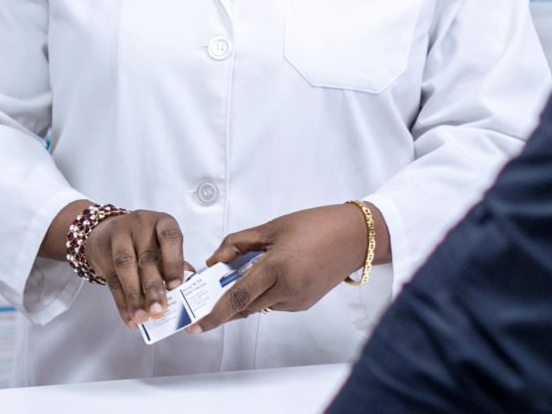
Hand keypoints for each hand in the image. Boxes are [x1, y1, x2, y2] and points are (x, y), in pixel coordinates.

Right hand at [61, 207, 188, 328]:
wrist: (106, 232)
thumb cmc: (144, 241)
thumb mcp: (162, 245)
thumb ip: (175, 264)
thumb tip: (190, 287)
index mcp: (162, 223)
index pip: (170, 237)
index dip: (173, 262)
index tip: (176, 286)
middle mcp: (140, 226)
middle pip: (147, 258)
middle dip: (153, 287)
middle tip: (158, 311)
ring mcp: (118, 237)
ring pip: (126, 268)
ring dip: (134, 296)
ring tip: (142, 318)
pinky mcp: (102, 253)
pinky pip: (112, 280)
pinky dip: (121, 302)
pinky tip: (129, 318)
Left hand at [190, 203, 380, 332]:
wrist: (355, 237)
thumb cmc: (315, 226)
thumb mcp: (271, 227)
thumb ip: (238, 244)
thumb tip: (214, 261)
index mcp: (277, 267)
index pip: (237, 298)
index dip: (214, 314)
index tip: (196, 325)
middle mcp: (287, 289)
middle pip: (245, 307)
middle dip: (224, 305)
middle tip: (207, 297)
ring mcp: (297, 300)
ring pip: (259, 306)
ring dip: (245, 297)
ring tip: (243, 275)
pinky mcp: (304, 304)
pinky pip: (274, 304)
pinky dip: (263, 294)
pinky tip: (267, 276)